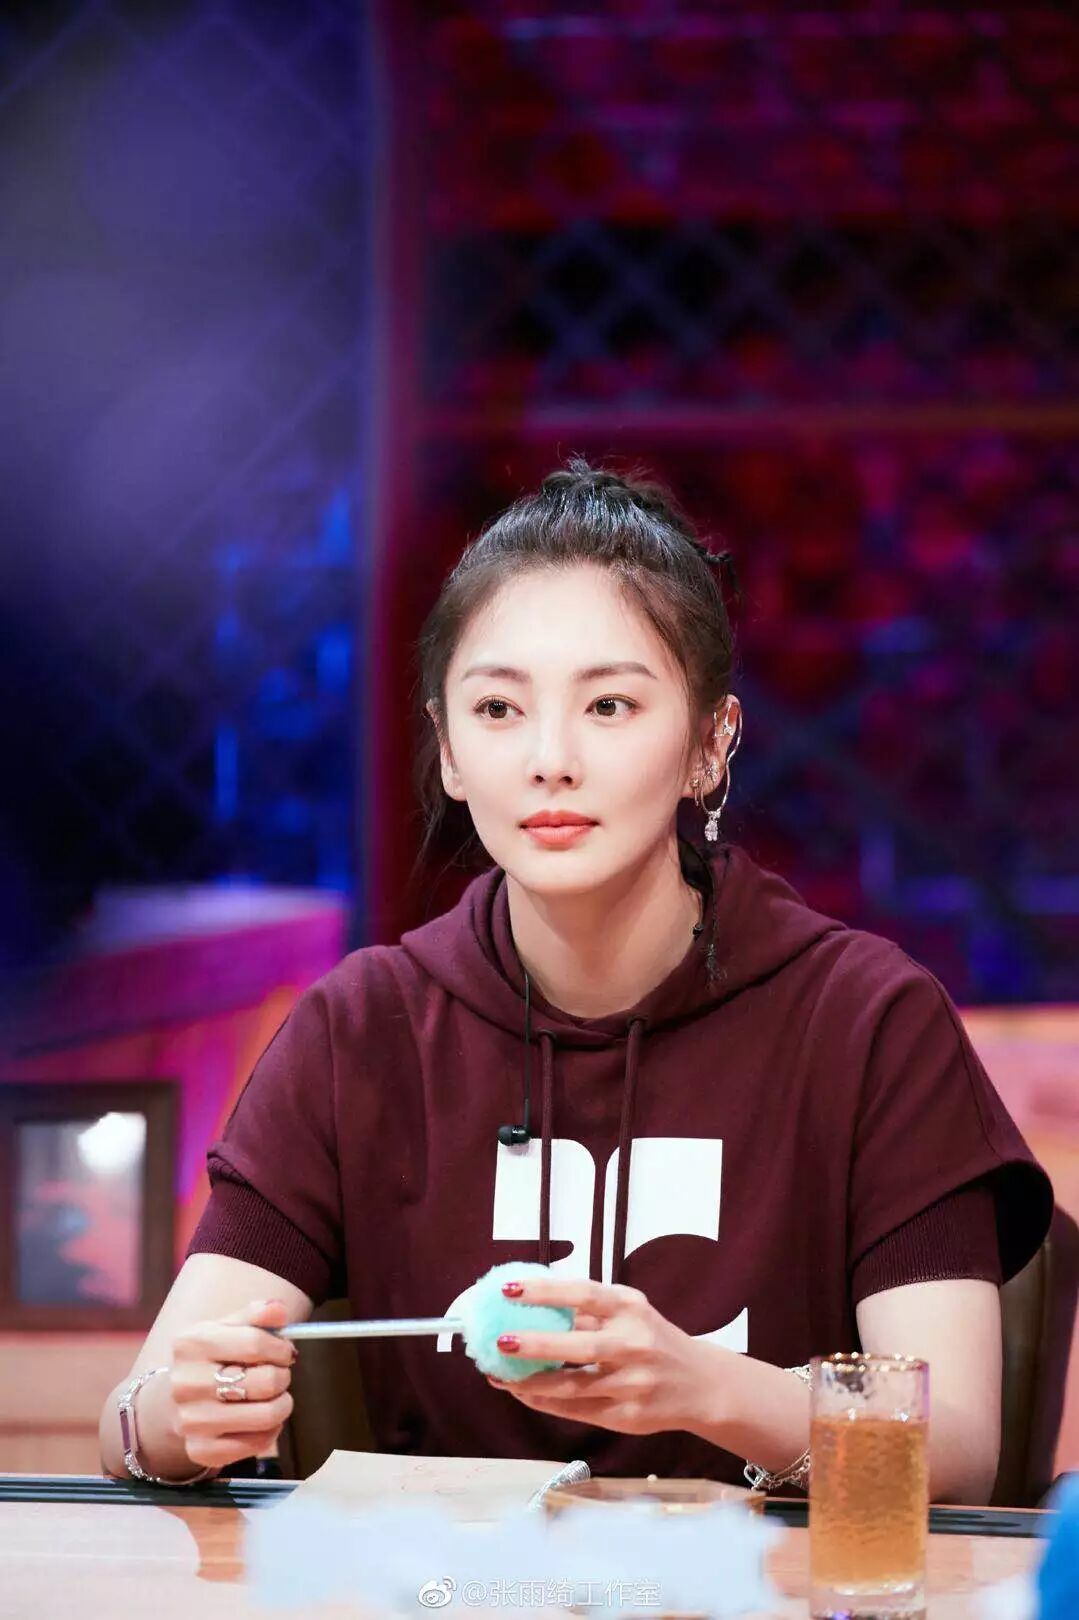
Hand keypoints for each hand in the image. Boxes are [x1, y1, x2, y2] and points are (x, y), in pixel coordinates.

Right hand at [169, 1298, 297, 1470]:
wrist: (178, 1398)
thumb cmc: (213, 1357)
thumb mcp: (228, 1327)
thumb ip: (257, 1314)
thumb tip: (279, 1310)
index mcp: (191, 1343)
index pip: (255, 1343)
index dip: (281, 1348)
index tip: (284, 1352)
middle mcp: (186, 1383)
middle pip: (264, 1382)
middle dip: (282, 1377)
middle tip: (278, 1375)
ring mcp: (190, 1421)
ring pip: (265, 1416)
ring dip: (282, 1404)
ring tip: (275, 1396)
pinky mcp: (199, 1450)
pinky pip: (256, 1444)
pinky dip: (269, 1432)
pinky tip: (261, 1419)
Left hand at [484, 1277, 714, 1436]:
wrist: (701, 1385)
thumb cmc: (655, 1340)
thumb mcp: (631, 1314)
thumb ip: (590, 1311)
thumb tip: (532, 1302)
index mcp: (631, 1309)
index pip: (584, 1295)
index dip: (545, 1291)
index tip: (508, 1289)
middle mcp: (634, 1345)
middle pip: (579, 1346)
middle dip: (535, 1344)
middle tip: (499, 1340)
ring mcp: (632, 1384)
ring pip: (573, 1387)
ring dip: (531, 1383)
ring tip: (498, 1376)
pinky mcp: (627, 1416)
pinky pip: (578, 1411)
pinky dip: (546, 1403)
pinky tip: (523, 1394)